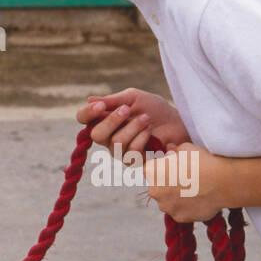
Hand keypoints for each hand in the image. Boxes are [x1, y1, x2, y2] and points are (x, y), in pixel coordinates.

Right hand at [76, 87, 191, 163]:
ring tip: (146, 120)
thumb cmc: (154, 109)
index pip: (83, 119)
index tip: (101, 106)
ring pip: (116, 143)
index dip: (88, 113)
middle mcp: (107, 137)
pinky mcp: (134, 162)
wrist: (178, 123)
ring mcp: (119, 152)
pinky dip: (143, 138)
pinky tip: (151, 132)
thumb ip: (113, 100)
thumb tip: (89, 100)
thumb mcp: (133, 98)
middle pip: (96, 135)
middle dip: (112, 121)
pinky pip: (132, 152)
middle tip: (127, 110)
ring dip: (134, 127)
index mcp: (103, 119)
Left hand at [142, 142, 234, 222]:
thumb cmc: (202, 161)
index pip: (149, 171)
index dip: (161, 169)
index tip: (172, 168)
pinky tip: (198, 200)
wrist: (222, 181)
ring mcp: (166, 206)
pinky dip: (186, 208)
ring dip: (176, 198)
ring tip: (193, 190)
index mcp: (152, 172)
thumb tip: (170, 151)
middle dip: (167, 184)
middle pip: (157, 188)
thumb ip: (173, 151)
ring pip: (167, 202)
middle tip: (184, 180)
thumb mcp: (185, 148)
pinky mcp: (178, 217)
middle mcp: (154, 191)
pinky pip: (179, 212)